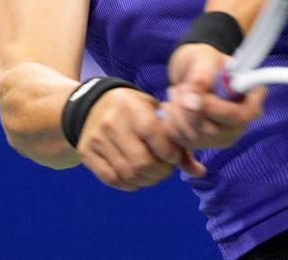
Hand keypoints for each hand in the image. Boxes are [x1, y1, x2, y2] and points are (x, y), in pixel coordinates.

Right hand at [77, 87, 205, 190]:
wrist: (91, 103)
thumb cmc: (132, 109)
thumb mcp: (153, 112)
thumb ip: (176, 141)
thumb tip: (200, 172)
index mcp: (132, 108)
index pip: (155, 136)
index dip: (170, 153)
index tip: (173, 156)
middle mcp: (112, 123)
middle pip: (142, 162)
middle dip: (160, 172)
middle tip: (164, 169)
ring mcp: (97, 139)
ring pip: (128, 174)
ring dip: (146, 180)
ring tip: (151, 173)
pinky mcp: (87, 153)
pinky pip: (112, 179)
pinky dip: (129, 184)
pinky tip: (135, 177)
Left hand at [163, 43, 265, 148]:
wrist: (192, 69)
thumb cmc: (204, 60)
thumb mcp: (204, 58)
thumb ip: (201, 77)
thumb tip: (192, 101)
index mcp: (251, 99)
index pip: (242, 116)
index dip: (218, 110)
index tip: (196, 95)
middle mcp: (240, 123)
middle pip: (216, 132)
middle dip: (189, 111)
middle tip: (178, 89)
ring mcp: (222, 135)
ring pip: (197, 138)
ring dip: (178, 115)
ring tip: (174, 92)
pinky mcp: (204, 142)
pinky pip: (184, 142)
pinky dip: (171, 124)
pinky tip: (170, 106)